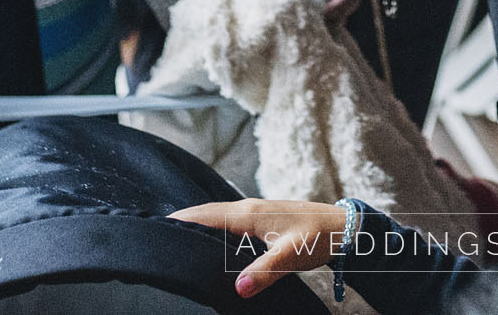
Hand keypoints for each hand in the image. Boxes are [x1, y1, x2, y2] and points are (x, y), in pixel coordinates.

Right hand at [170, 198, 349, 297]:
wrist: (343, 226)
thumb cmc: (318, 237)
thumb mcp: (292, 256)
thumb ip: (264, 271)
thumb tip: (237, 288)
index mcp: (248, 214)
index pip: (205, 215)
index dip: (180, 222)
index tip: (154, 230)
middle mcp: (246, 208)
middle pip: (205, 214)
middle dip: (180, 223)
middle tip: (154, 237)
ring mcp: (253, 212)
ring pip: (215, 217)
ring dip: (195, 225)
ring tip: (171, 240)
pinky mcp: (260, 220)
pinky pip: (226, 222)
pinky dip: (210, 229)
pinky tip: (206, 243)